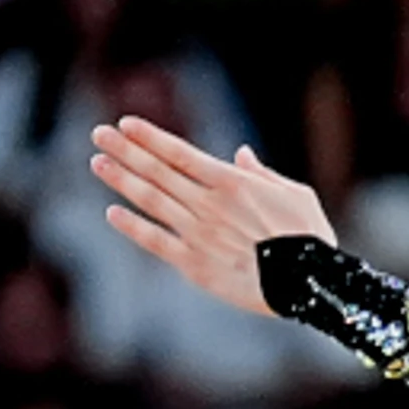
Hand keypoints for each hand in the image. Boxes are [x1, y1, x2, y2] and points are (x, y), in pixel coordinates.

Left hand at [90, 117, 339, 318]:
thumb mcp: (296, 194)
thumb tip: (240, 154)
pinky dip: (133, 227)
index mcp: (232, 183)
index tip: (124, 124)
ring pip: (151, 201)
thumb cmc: (309, 238)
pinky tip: (113, 212)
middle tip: (99, 134)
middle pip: (157, 171)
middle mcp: (209, 204)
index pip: (179, 153)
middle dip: (125, 150)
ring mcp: (199, 234)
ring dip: (122, 180)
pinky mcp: (195, 265)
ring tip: (98, 163)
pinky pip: (156, 242)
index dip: (149, 137)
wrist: (310, 285)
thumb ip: (262, 173)